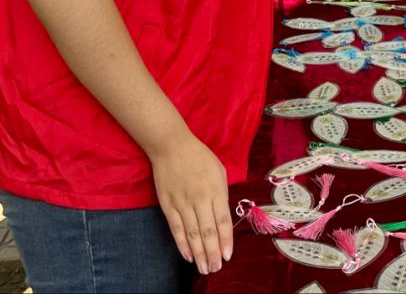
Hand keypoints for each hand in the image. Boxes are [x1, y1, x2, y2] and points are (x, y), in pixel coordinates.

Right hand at [150, 133, 232, 274]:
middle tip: (215, 268)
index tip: (228, 256)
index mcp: (217, 190)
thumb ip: (221, 194)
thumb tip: (222, 215)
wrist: (172, 146)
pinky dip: (182, 244)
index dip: (225, 241)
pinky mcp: (168, 205)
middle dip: (213, 253)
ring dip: (199, 254)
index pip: (223, 221)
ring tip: (204, 268)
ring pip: (192, 234)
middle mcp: (201, 199)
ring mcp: (183, 203)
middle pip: (208, 232)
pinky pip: (176, 229)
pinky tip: (188, 256)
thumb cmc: (200, 157)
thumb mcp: (219, 171)